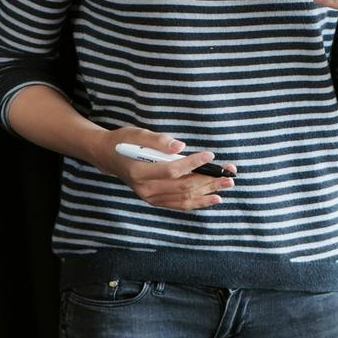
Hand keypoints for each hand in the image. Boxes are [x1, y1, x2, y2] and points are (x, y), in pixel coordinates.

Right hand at [104, 126, 234, 211]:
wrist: (109, 157)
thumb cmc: (124, 142)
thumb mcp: (138, 133)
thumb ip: (159, 141)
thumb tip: (180, 146)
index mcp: (139, 171)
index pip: (172, 170)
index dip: (193, 163)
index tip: (210, 155)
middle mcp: (145, 189)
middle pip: (182, 187)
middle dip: (207, 181)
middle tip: (228, 175)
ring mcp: (150, 197)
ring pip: (183, 198)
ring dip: (207, 193)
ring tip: (226, 186)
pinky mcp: (155, 200)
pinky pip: (179, 204)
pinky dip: (197, 202)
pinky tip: (212, 198)